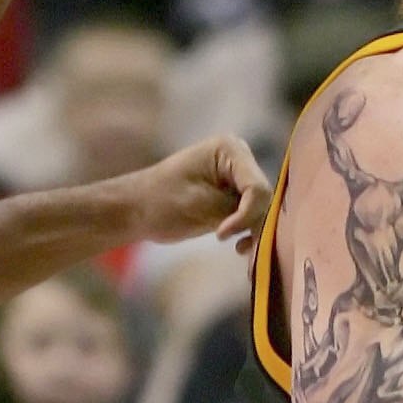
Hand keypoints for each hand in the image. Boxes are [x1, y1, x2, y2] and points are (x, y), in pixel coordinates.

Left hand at [131, 137, 270, 254]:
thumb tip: (266, 224)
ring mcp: (239, 178)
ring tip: (242, 253)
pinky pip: (253, 216)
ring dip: (254, 233)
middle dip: (255, 226)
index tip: (221, 235)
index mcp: (230, 150)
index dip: (246, 216)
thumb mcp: (200, 206)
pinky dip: (249, 233)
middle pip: (264, 199)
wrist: (136, 210)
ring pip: (262, 210)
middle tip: (242, 252)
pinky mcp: (234, 197)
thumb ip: (236, 212)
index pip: (257, 189)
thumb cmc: (160, 202)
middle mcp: (240, 159)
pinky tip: (240, 248)